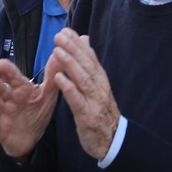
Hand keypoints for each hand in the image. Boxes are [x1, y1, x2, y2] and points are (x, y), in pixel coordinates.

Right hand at [0, 59, 57, 157]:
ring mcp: (1, 112)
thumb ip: (52, 77)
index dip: (6, 69)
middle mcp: (8, 98)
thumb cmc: (37, 112)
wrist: (30, 138)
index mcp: (20, 88)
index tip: (0, 64)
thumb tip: (59, 54)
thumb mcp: (47, 95)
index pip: (12, 76)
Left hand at [46, 30, 120, 159]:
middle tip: (59, 36)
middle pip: (86, 65)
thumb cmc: (101, 112)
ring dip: (70, 64)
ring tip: (57, 51)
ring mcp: (94, 102)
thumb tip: (85, 41)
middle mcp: (100, 88)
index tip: (66, 31)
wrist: (113, 141)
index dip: (78, 44)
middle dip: (73, 49)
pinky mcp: (87, 116)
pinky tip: (58, 78)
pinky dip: (68, 88)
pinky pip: (77, 100)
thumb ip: (90, 66)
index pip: (90, 58)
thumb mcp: (97, 88)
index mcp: (101, 81)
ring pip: (83, 79)